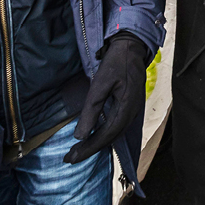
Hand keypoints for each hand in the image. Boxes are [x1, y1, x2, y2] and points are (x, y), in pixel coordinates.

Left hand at [64, 33, 149, 163]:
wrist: (131, 46)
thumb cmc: (115, 62)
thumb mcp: (100, 84)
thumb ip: (91, 110)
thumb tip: (80, 136)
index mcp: (126, 108)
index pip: (106, 136)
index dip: (88, 148)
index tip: (71, 157)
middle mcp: (132, 113)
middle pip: (111, 139)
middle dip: (90, 149)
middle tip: (70, 157)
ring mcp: (134, 110)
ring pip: (115, 134)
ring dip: (97, 143)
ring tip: (79, 150)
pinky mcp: (132, 106)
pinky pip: (118, 126)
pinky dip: (105, 135)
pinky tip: (95, 135)